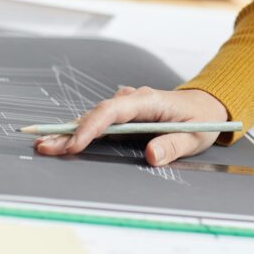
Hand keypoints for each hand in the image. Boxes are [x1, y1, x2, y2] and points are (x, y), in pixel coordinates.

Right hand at [33, 86, 228, 167]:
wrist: (209, 105)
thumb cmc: (202, 120)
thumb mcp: (196, 136)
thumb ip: (174, 146)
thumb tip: (150, 155)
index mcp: (151, 101)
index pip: (115, 110)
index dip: (92, 126)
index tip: (75, 144)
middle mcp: (136, 98)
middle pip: (98, 113)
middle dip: (70, 130)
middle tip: (44, 145)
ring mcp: (129, 104)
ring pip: (96, 116)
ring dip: (72, 131)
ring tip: (47, 146)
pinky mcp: (126, 113)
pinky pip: (101, 120)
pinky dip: (82, 131)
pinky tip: (65, 142)